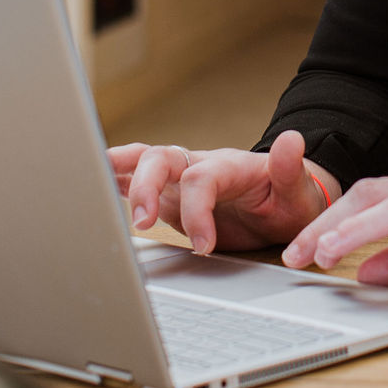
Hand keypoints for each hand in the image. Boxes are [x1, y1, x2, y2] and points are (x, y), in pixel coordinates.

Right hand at [106, 130, 338, 255]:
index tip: (205, 247)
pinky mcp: (168, 193)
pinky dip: (111, 181)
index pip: (202, 179)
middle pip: (162, 158)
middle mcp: (198, 165)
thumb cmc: (288, 201)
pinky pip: (134, 180)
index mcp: (229, 166)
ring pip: (141, 162)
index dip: (198, 211)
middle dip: (145, 186)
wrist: (282, 205)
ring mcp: (179, 177)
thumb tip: (293, 140)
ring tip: (90, 186)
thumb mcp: (298, 192)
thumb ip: (290, 169)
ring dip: (116, 173)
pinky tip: (89, 188)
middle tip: (141, 223)